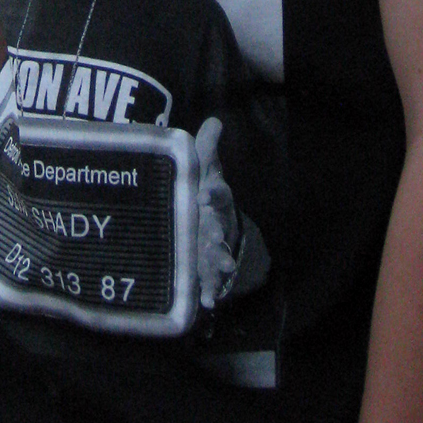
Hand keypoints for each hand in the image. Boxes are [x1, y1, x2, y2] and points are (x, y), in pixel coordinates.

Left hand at [195, 118, 239, 308]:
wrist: (217, 223)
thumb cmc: (205, 191)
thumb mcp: (205, 168)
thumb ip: (206, 148)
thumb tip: (214, 120)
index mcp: (214, 197)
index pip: (217, 193)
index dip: (212, 194)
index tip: (204, 195)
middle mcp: (216, 222)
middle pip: (218, 225)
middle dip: (217, 230)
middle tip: (213, 233)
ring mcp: (213, 246)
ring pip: (216, 254)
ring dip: (217, 262)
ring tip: (218, 269)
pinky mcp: (206, 267)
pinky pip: (208, 280)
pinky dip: (210, 291)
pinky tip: (207, 302)